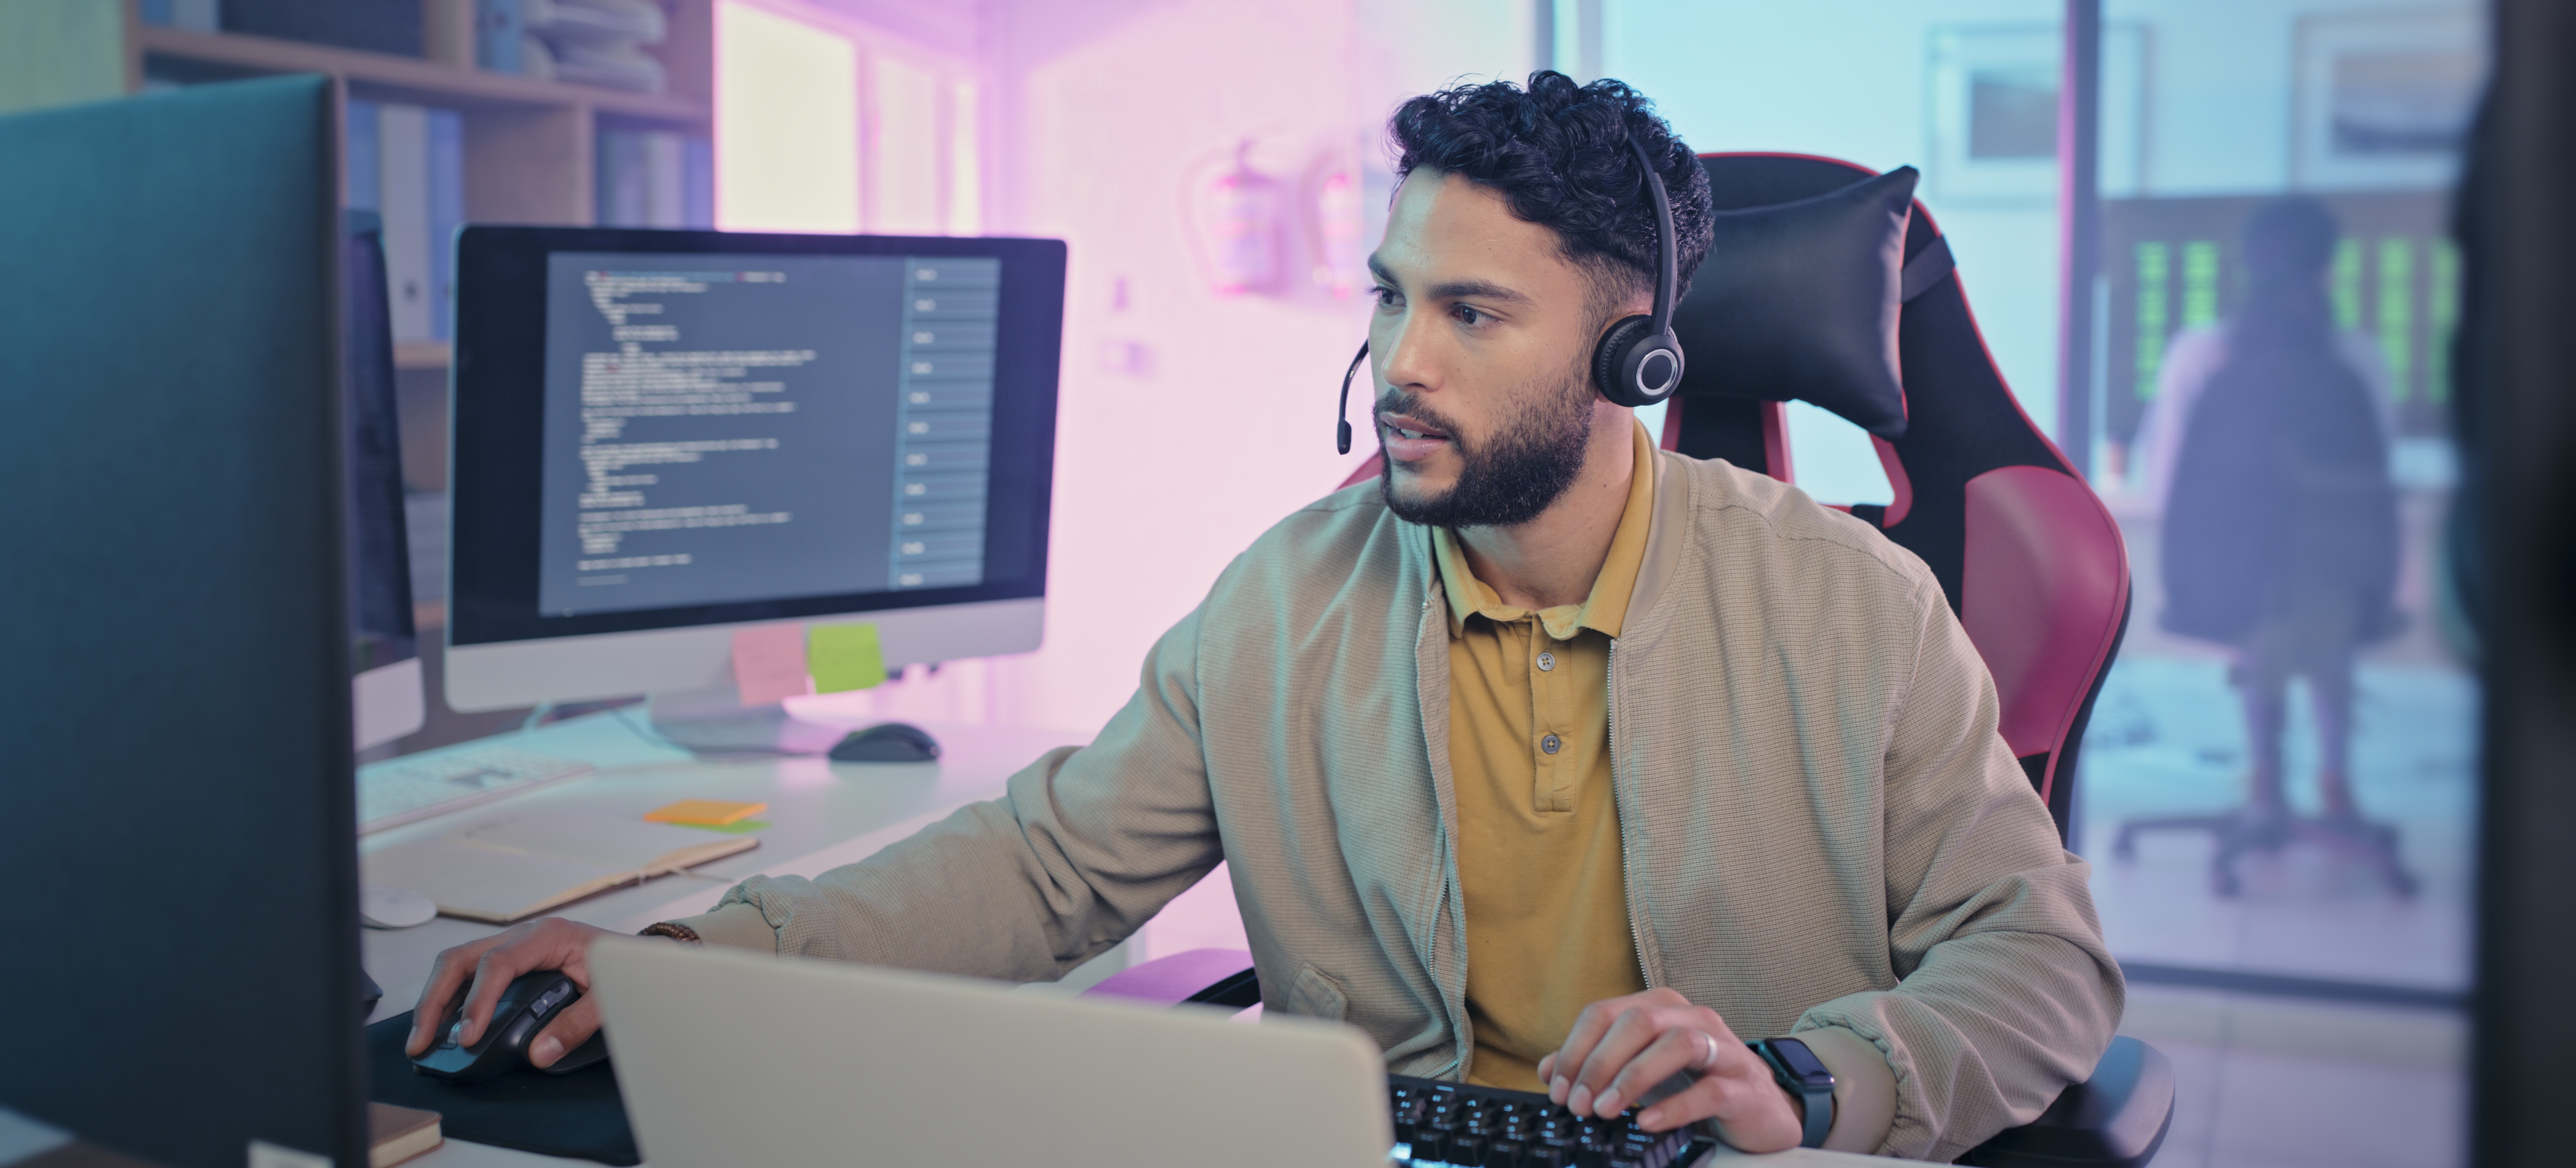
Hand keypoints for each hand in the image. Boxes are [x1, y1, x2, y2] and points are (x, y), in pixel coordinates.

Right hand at [404, 917, 618, 1068]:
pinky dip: (449, 1001)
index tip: (469, 1035)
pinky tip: (441, 1027)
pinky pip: (467, 976)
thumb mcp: (609, 994)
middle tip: (422, 1041)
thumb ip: (578, 1023)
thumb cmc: (621, 967)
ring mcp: (511, 948)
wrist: (632, 953)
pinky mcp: (508, 963)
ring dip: (434, 1001)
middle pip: (461, 959)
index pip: (498, 963)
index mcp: (546, 936)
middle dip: (435, 1000)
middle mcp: (521, 937)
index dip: (478, 1000)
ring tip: (422, 1040)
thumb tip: (541, 1052)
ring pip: (457, 966)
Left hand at [1535, 988, 1805, 1153]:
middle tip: (1577, 1104)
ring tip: (1606, 1110)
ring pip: (1676, 1044)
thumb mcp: (1641, 1069)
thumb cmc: (1695, 1082)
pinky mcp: (1744, 1084)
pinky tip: (1648, 1121)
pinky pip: (1709, 1090)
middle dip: (1599, 1063)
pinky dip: (1674, 1106)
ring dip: (1633, 1078)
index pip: (1605, 1013)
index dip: (1575, 1049)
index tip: (1557, 1087)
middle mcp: (1692, 1018)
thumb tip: (1548, 1069)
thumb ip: (1596, 1065)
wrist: (1761, 1108)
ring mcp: (1722, 1048)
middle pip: (1637, 1022)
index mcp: (1662, 1007)